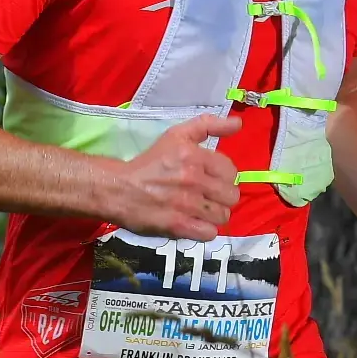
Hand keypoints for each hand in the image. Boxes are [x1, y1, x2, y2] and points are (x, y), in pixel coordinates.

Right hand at [104, 113, 240, 239]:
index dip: (224, 177)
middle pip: (231, 196)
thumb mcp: (176, 135)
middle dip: (221, 197)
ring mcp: (187, 205)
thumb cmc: (150, 162)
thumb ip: (208, 126)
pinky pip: (209, 233)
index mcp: (195, 156)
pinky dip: (203, 230)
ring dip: (213, 215)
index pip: (231, 172)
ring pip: (222, 216)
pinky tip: (194, 223)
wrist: (119, 189)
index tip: (211, 179)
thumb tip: (238, 123)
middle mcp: (194, 179)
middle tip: (207, 196)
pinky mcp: (178, 226)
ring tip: (200, 211)